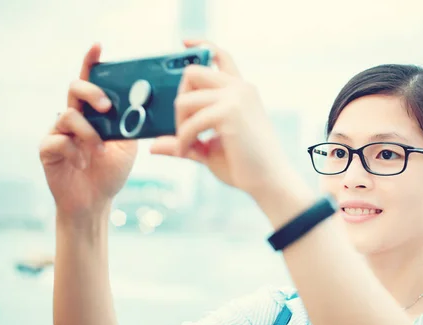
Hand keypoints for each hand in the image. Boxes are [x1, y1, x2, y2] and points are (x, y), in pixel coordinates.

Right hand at [39, 43, 137, 216]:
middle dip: (92, 92)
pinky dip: (75, 152)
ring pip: (68, 115)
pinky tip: (82, 163)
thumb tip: (142, 103)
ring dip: (88, 132)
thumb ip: (130, 124)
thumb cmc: (111, 171)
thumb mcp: (128, 145)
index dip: (91, 63)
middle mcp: (74, 117)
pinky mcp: (48, 148)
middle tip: (106, 107)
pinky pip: (59, 140)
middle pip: (75, 88)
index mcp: (93, 114)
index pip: (91, 83)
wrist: (95, 201)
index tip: (98, 47)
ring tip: (98, 150)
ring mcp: (59, 132)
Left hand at [150, 40, 293, 201]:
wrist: (269, 182)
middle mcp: (240, 89)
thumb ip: (185, 140)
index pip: (221, 56)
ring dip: (178, 125)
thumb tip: (153, 146)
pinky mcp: (230, 113)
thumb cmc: (245, 166)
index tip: (184, 43)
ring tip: (185, 146)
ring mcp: (236, 98)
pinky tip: (187, 152)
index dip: (201, 45)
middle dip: (178, 99)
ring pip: (185, 99)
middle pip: (192, 73)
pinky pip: (191, 121)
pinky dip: (183, 139)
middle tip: (182, 128)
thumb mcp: (210, 149)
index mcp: (241, 92)